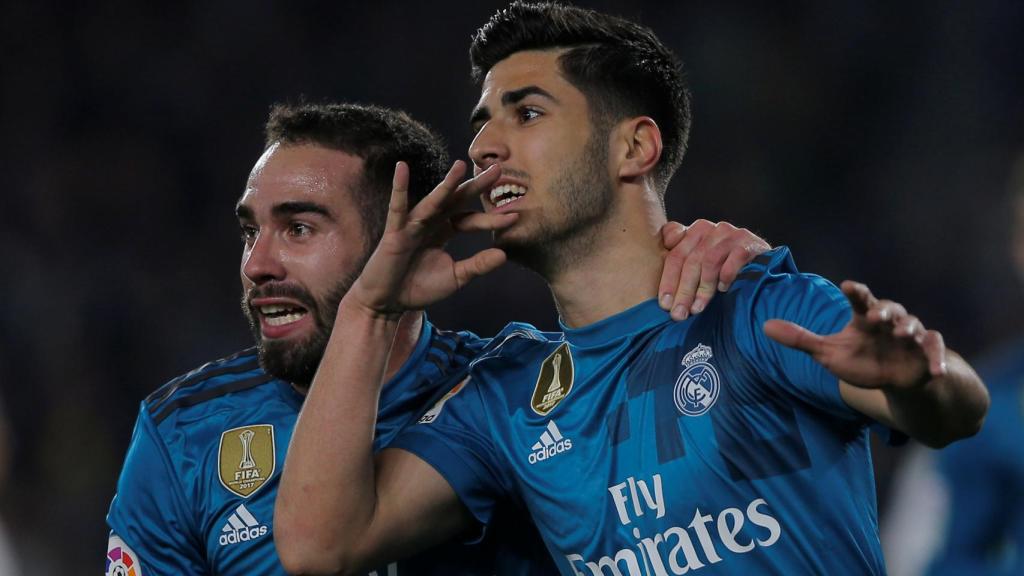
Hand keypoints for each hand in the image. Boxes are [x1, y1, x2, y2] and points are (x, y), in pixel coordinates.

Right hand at [345, 161, 517, 317]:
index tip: (514, 216)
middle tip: (498, 169)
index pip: (470, 220)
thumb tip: (504, 254)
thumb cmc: (418, 287)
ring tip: (461, 165)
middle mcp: (430, 223)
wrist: (387, 303)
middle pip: (456, 200)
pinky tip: (402, 168)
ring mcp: (412, 225)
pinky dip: (399, 188)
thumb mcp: (455, 278)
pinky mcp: (395, 231)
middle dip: (475, 186)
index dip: (491, 219)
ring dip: (446, 184)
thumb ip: (477, 266)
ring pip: (433, 201)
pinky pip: (398, 207)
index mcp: (444, 231)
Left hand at [658, 220, 770, 319]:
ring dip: (703, 289)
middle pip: (691, 261)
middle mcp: (712, 229)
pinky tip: (723, 290)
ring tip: (697, 309)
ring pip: (709, 261)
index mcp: (695, 232)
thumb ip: (678, 258)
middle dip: (683, 291)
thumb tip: (663, 276)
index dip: (668, 281)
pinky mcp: (750, 243)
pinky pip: (734, 259)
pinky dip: (727, 275)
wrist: (761, 260)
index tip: (664, 304)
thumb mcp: (699, 261)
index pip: (675, 256)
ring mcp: (732, 234)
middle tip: (679, 314)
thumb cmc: (724, 264)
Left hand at [763, 280, 947, 389]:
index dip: (855, 292)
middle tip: (874, 315)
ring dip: (909, 328)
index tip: (847, 286)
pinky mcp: (928, 355)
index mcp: (865, 318)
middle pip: (890, 308)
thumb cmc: (860, 359)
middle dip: (884, 310)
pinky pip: (936, 352)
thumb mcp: (827, 353)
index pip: (860, 300)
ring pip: (915, 325)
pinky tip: (936, 370)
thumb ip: (800, 340)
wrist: (893, 379)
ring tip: (901, 334)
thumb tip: (764, 326)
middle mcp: (890, 323)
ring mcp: (911, 338)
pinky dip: (938, 359)